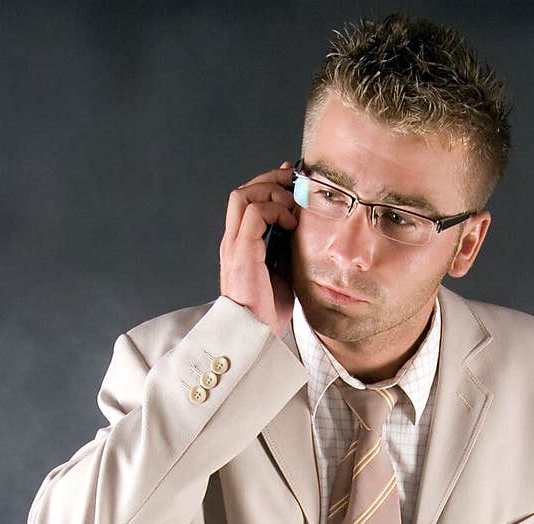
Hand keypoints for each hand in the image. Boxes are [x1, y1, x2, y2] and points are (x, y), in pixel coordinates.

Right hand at [219, 161, 297, 338]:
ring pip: (243, 194)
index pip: (247, 203)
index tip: (291, 181)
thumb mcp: (283, 275)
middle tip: (294, 181)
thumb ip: (286, 252)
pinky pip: (255, 212)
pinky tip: (291, 223)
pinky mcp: (242, 251)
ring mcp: (234, 245)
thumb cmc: (266, 313)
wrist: (254, 335)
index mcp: (240, 247)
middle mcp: (232, 242)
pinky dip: (275, 209)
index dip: (268, 186)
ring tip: (292, 204)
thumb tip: (301, 232)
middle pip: (242, 191)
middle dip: (270, 180)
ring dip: (271, 191)